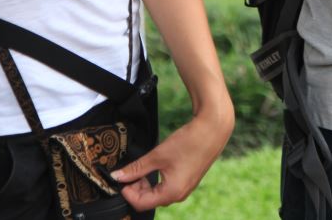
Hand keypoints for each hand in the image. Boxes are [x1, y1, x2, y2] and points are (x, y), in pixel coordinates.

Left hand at [112, 102, 232, 210]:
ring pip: (158, 193)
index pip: (140, 203)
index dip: (128, 192)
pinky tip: (156, 165)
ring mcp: (185, 188)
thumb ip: (136, 168)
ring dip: (146, 183)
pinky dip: (157, 179)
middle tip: (131, 170)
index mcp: (172, 193)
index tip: (122, 177)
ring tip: (143, 165)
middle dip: (136, 187)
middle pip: (149, 200)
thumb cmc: (189, 142)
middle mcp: (179, 195)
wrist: (213, 129)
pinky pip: (168, 187)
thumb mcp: (158, 155)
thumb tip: (117, 176)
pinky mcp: (188, 180)